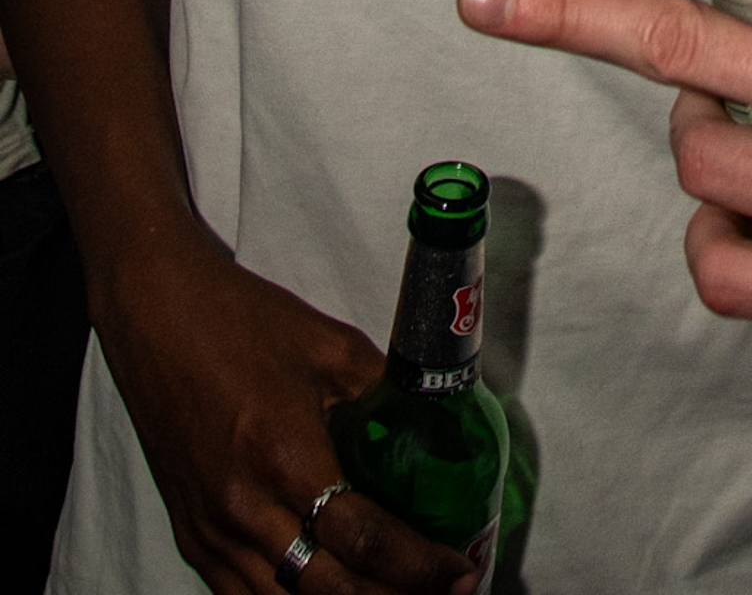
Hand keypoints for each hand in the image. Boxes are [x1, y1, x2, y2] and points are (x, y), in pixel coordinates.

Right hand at [95, 221, 477, 594]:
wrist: (157, 317)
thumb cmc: (242, 322)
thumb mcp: (329, 346)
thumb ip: (379, 392)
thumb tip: (431, 423)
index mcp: (286, 456)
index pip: (364, 538)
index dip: (419, 566)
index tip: (461, 571)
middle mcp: (245, 508)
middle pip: (329, 591)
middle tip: (446, 594)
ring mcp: (212, 531)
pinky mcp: (192, 537)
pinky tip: (331, 592)